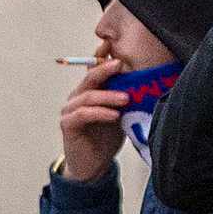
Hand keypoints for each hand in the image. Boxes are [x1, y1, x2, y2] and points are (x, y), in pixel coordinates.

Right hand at [57, 51, 128, 182]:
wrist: (93, 166)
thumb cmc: (105, 139)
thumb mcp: (119, 114)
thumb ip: (123, 99)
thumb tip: (145, 83)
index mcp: (89, 91)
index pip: (94, 70)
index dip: (102, 57)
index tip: (114, 47)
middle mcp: (77, 97)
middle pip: (89, 78)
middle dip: (105, 69)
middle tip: (120, 65)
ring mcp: (70, 110)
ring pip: (88, 96)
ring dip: (108, 96)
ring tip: (126, 98)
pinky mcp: (68, 125)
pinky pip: (83, 114)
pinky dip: (99, 113)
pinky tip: (114, 115)